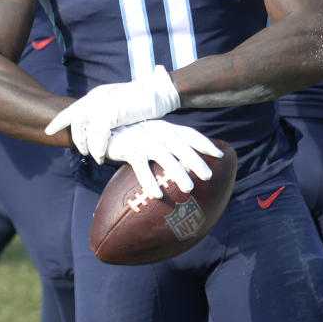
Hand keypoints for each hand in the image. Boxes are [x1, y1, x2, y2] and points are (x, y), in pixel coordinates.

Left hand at [44, 66, 179, 161]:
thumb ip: (108, 111)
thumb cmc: (144, 99)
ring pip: (84, 129)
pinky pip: (98, 134)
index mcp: (98, 95)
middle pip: (74, 118)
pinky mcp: (112, 111)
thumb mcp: (120, 104)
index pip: (73, 108)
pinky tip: (102, 156)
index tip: (48, 130)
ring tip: (94, 157)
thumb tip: (101, 126)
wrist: (160, 91)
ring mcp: (103, 103)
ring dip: (87, 146)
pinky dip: (98, 147)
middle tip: (79, 151)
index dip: (60, 120)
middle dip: (72, 136)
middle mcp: (97, 97)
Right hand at [104, 120, 223, 199]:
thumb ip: (165, 144)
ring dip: (178, 172)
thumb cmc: (130, 134)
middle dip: (196, 160)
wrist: (103, 126)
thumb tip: (183, 163)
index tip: (220, 155)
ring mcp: (144, 140)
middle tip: (208, 176)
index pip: (189, 133)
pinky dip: (149, 181)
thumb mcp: (150, 133)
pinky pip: (142, 168)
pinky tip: (157, 195)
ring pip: (165, 157)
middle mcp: (157, 132)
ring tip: (189, 188)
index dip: (204, 143)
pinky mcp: (129, 149)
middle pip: (181, 146)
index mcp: (165, 127)